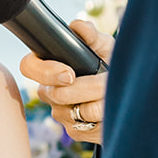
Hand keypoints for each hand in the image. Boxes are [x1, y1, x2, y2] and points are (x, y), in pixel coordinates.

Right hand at [20, 19, 114, 141]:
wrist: (128, 89)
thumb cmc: (111, 63)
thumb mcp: (105, 47)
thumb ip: (91, 35)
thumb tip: (78, 27)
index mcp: (49, 65)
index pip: (29, 67)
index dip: (46, 71)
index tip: (70, 73)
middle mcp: (49, 91)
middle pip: (56, 94)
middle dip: (86, 88)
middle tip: (106, 82)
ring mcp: (60, 113)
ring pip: (76, 112)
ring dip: (100, 102)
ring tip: (115, 93)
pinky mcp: (74, 131)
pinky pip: (87, 127)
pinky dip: (106, 117)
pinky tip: (114, 108)